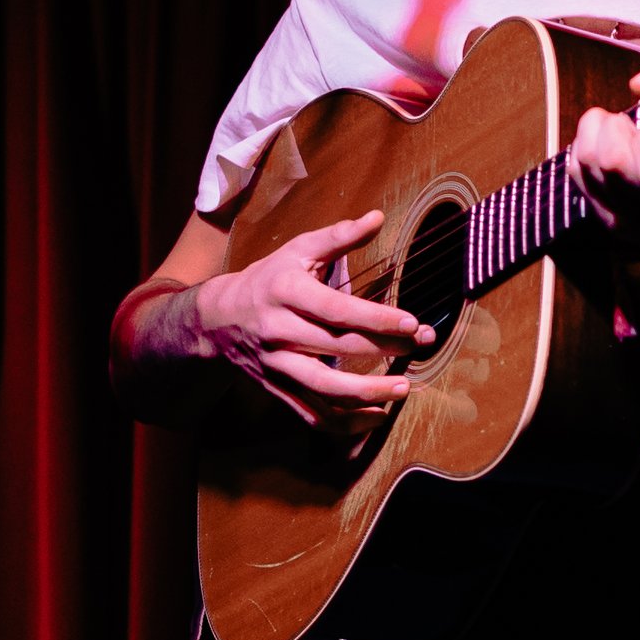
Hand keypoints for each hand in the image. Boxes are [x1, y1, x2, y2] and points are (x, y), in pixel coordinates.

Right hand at [189, 210, 427, 427]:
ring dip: (367, 393)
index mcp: (286, 292)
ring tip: (403, 388)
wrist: (217, 320)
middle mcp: (280, 331)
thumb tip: (377, 217)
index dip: (376, 317)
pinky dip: (347, 423)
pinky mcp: (278, 390)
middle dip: (385, 348)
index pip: (336, 308)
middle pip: (337, 346)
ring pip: (324, 389)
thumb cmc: (267, 279)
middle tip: (422, 344)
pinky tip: (377, 414)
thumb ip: (338, 237)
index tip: (412, 323)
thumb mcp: (297, 251)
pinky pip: (313, 415)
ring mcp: (278, 365)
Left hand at [566, 103, 639, 259]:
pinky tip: (604, 145)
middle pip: (612, 163)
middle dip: (616, 129)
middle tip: (632, 126)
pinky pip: (577, 175)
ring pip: (587, 165)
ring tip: (619, 132)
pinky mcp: (607, 220)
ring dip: (595, 134)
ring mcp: (629, 222)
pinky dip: (584, 148)